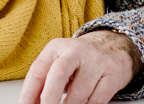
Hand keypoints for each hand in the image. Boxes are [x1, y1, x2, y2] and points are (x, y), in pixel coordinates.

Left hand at [17, 30, 142, 103]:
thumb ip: (45, 82)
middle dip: (49, 99)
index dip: (28, 94)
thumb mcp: (59, 63)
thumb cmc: (80, 60)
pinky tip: (85, 103)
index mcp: (56, 48)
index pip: (37, 72)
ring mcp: (96, 61)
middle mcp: (75, 51)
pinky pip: (98, 99)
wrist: (115, 45)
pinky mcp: (113, 73)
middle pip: (58, 76)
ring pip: (80, 93)